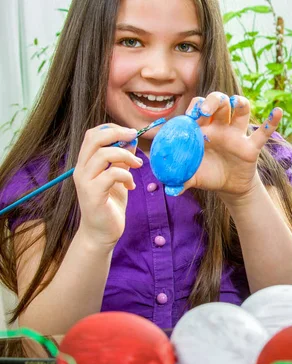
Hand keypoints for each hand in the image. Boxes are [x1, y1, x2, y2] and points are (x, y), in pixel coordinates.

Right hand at [73, 124, 142, 246]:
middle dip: (117, 134)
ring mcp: (85, 181)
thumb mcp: (119, 177)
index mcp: (86, 163)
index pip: (92, 134)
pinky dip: (126, 175)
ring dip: (125, 156)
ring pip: (103, 155)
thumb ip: (122, 159)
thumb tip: (131, 140)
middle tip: (134, 137)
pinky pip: (111, 174)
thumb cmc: (110, 204)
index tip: (130, 133)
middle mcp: (81, 169)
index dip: (111, 129)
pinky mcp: (93, 194)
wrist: (102, 233)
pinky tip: (131, 186)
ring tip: (137, 166)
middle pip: (94, 139)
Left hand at [181, 93, 281, 201]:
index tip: (190, 116)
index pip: (200, 107)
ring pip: (241, 110)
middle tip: (206, 111)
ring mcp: (237, 135)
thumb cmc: (208, 175)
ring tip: (235, 103)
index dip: (196, 106)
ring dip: (239, 103)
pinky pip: (263, 132)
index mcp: (204, 129)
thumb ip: (180, 179)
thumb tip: (170, 188)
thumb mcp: (192, 176)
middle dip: (213, 101)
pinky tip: (277, 111)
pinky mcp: (251, 146)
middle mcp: (221, 127)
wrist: (228, 188)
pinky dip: (271, 122)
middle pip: (220, 102)